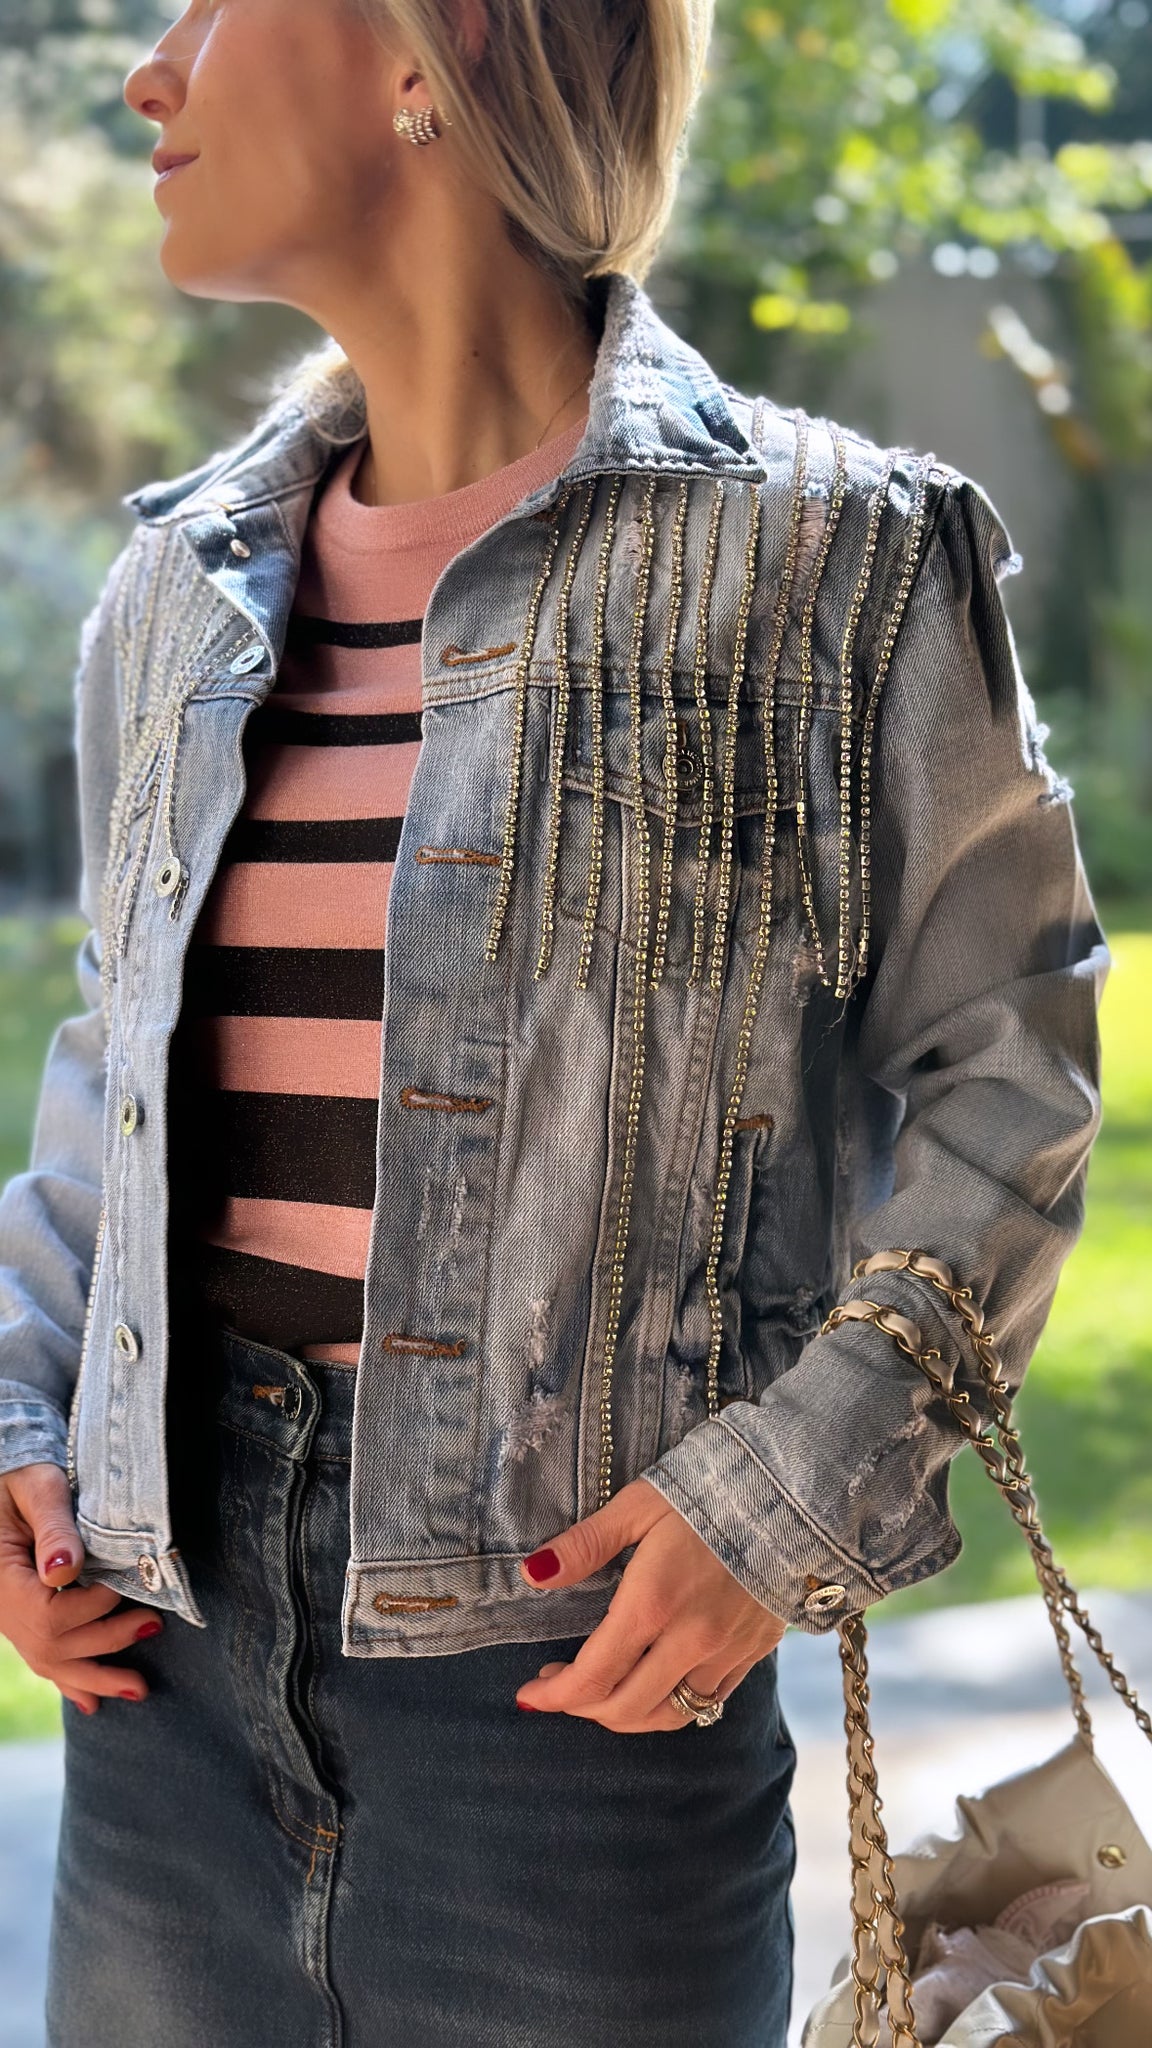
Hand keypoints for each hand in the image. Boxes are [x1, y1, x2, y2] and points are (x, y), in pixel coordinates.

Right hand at [0, 1462, 160, 1713]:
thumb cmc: (23, 1478)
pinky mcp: (23, 1622)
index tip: (123, 1584)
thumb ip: (54, 1527)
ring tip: (139, 1690)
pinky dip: (70, 1681)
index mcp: (1, 1578)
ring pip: (50, 1663)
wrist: (4, 1482)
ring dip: (96, 1678)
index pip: (47, 1613)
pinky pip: (44, 1660)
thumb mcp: (38, 1489)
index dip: (91, 1606)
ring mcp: (10, 1620)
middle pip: (52, 1646)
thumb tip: (66, 1572)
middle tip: (153, 1626)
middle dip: (107, 1642)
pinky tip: (93, 1702)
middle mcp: (2, 1609)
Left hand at [514, 1476, 785, 1732]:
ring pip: (668, 1714)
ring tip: (601, 1691)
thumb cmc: (710, 1488)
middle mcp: (690, 1640)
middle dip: (582, 1707)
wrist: (797, 1491)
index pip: (593, 1677)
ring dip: (625, 1715)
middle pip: (625, 1708)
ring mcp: (726, 1651)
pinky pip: (706, 1702)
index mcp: (653, 1603)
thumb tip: (533, 1575)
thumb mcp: (638, 1504)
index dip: (554, 1696)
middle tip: (558, 1685)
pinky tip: (653, 1684)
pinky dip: (670, 1706)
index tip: (529, 1694)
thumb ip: (585, 1545)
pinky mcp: (754, 1652)